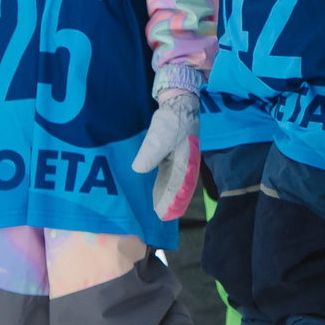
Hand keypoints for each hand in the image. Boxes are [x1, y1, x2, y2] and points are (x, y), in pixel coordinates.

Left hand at [131, 89, 201, 221]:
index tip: (165, 214)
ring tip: (161, 209)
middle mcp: (186, 165)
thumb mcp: (159, 138)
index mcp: (185, 162)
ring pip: (175, 183)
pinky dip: (166, 185)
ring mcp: (181, 161)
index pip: (179, 187)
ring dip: (169, 196)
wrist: (178, 106)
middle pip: (180, 188)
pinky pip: (171, 175)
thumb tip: (138, 170)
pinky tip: (158, 191)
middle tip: (163, 217)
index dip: (172, 202)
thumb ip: (150, 155)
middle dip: (172, 203)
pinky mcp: (175, 156)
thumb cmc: (171, 123)